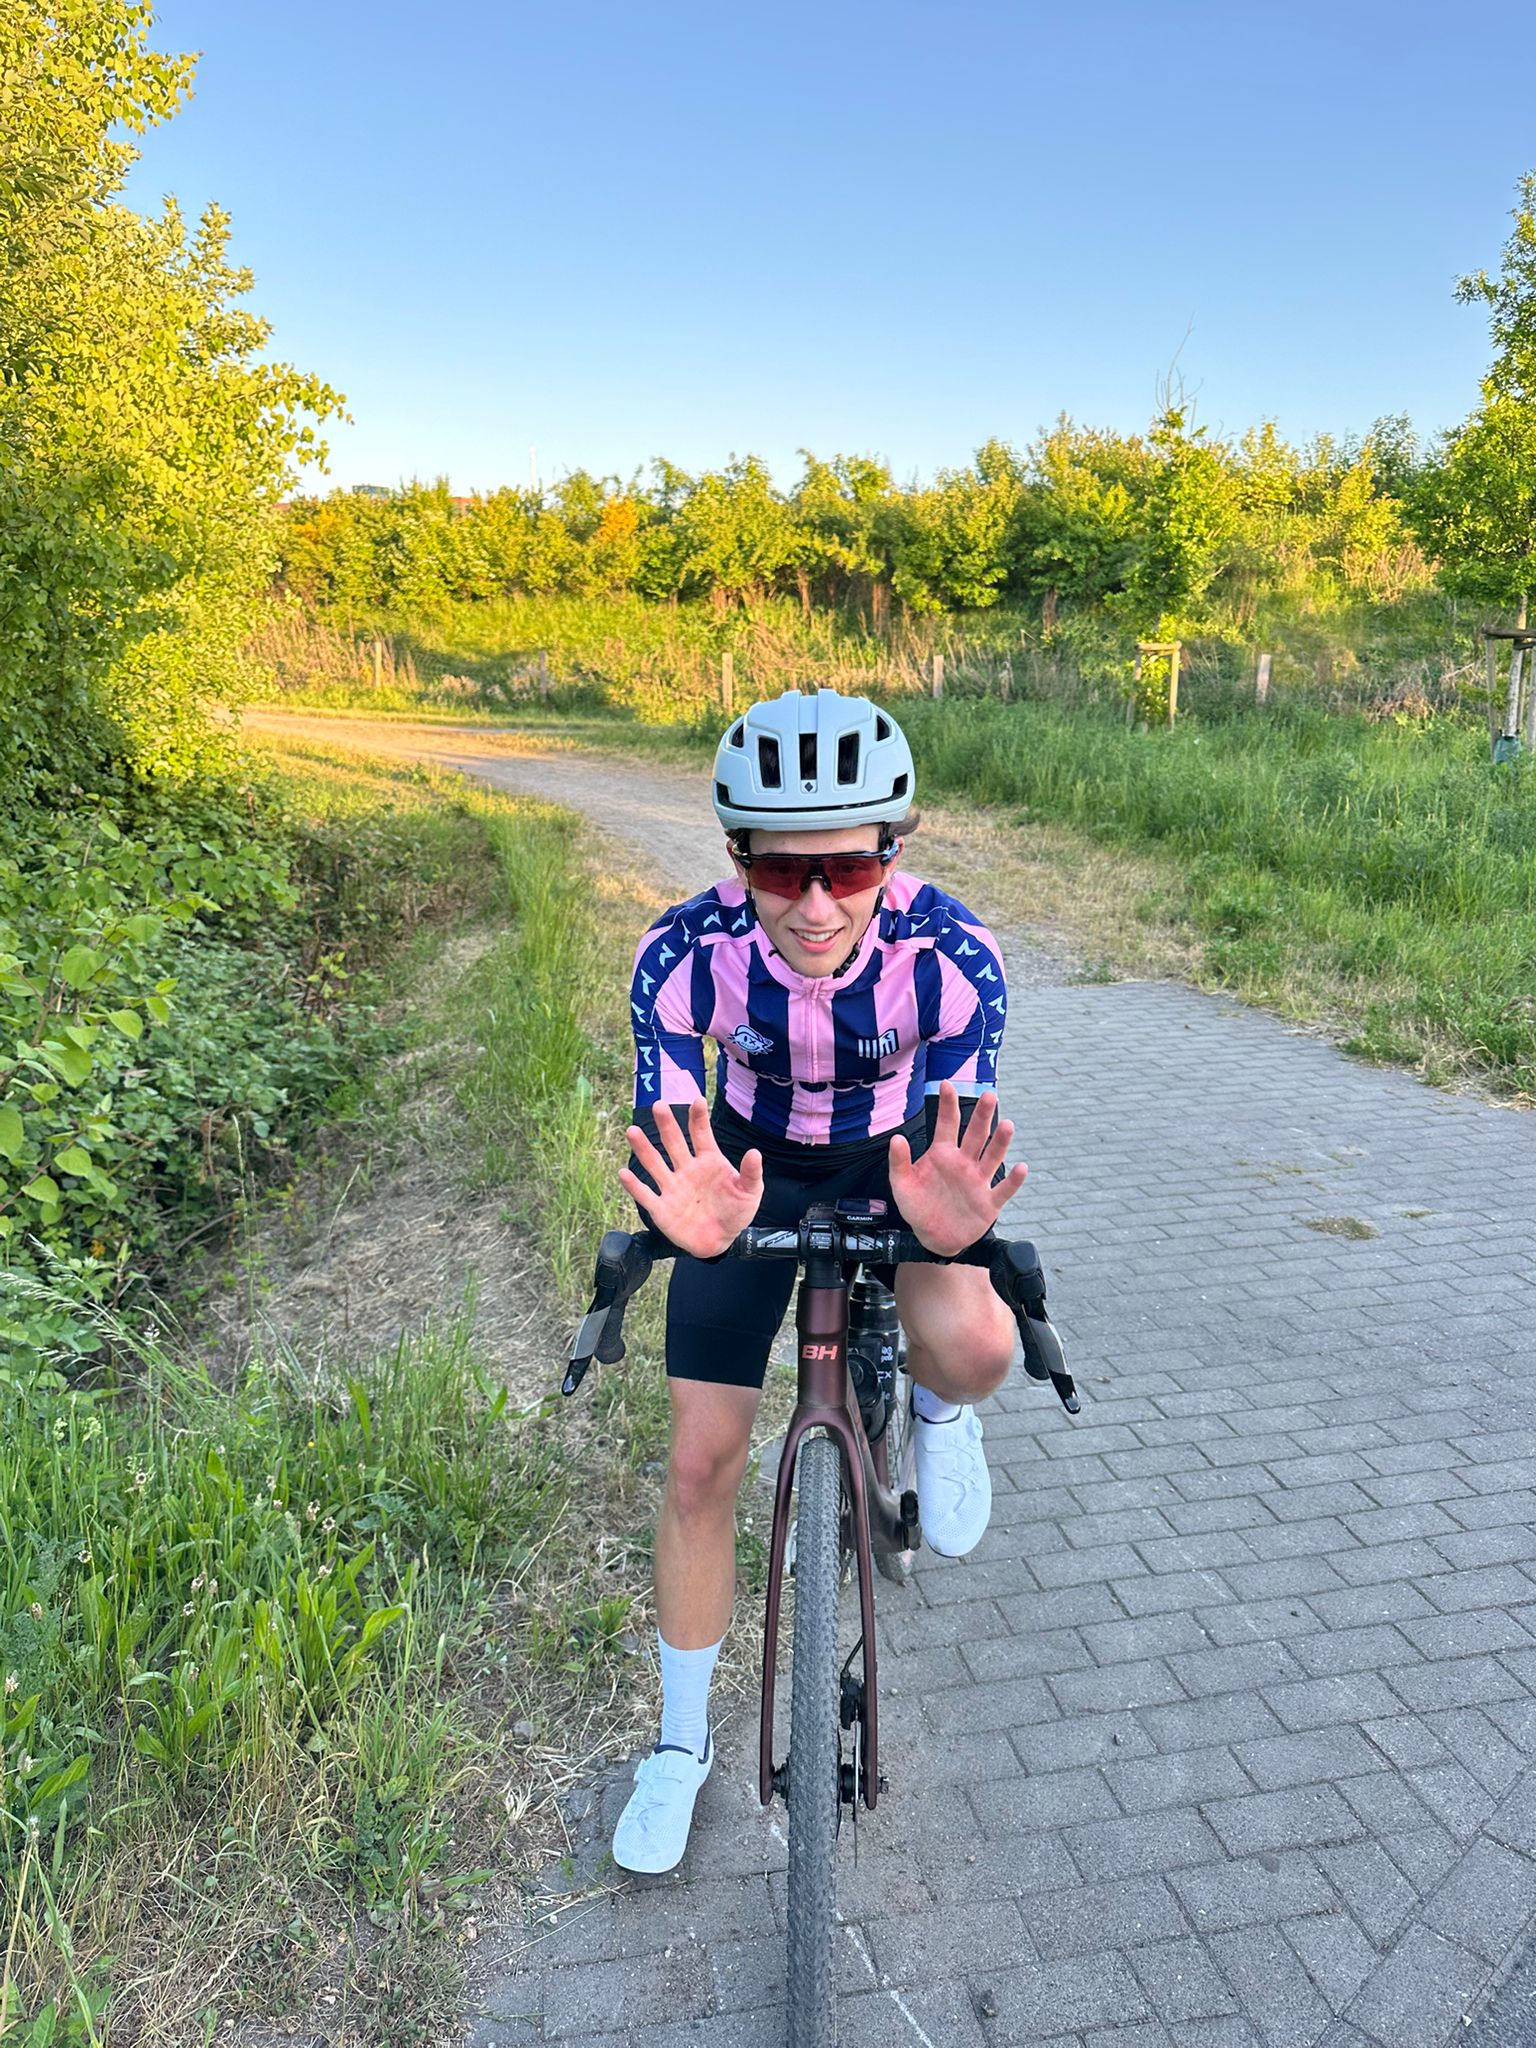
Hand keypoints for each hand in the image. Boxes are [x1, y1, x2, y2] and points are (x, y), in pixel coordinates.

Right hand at [619, 1099, 764, 1259]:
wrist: (720, 1241)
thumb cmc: (735, 1212)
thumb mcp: (749, 1193)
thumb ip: (750, 1173)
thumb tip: (755, 1152)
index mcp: (708, 1161)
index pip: (701, 1134)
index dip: (699, 1118)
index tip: (698, 1100)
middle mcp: (687, 1169)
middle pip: (673, 1142)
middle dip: (667, 1124)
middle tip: (659, 1105)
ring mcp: (672, 1187)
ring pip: (654, 1163)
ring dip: (643, 1148)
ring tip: (633, 1131)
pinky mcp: (661, 1209)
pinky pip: (646, 1195)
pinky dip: (634, 1186)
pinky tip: (623, 1173)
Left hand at [887, 1080, 1027, 1255]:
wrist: (933, 1238)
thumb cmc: (918, 1207)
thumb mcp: (902, 1185)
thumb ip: (899, 1162)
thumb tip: (896, 1138)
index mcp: (943, 1154)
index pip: (947, 1125)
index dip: (947, 1105)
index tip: (947, 1084)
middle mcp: (964, 1162)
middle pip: (976, 1134)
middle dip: (983, 1116)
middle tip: (989, 1096)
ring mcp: (978, 1181)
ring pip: (992, 1157)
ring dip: (1001, 1142)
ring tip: (1007, 1126)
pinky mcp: (989, 1202)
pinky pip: (1003, 1189)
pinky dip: (1013, 1181)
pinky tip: (1021, 1168)